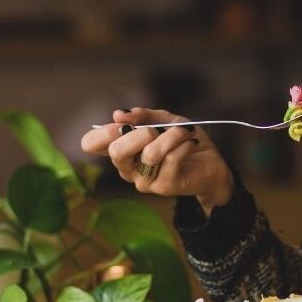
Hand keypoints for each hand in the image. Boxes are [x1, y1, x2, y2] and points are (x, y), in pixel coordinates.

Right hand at [80, 107, 233, 213]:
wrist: (211, 163)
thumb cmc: (182, 140)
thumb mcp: (164, 120)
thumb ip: (143, 115)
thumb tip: (118, 114)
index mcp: (121, 150)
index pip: (90, 143)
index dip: (103, 131)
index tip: (124, 123)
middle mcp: (127, 168)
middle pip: (116, 151)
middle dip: (139, 133)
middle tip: (155, 129)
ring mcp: (144, 180)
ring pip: (150, 153)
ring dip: (171, 135)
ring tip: (184, 132)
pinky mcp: (164, 186)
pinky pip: (172, 158)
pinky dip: (184, 143)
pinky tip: (191, 142)